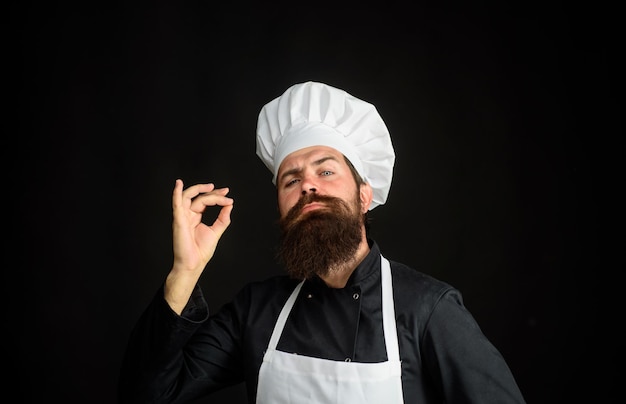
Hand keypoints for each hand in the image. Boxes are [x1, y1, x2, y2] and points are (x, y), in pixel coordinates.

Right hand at [165, 179, 233, 312]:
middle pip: (199, 197)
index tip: (228, 197)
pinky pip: (176, 204)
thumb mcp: (216, 231)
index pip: (205, 201)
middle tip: (224, 191)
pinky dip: (176, 193)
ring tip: (211, 187)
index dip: (216, 197)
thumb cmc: (201, 251)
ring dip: (198, 189)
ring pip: (188, 197)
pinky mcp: (178, 220)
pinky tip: (178, 184)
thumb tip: (230, 205)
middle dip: (211, 192)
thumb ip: (223, 218)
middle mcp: (188, 215)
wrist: (194, 264)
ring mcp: (182, 217)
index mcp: (195, 217)